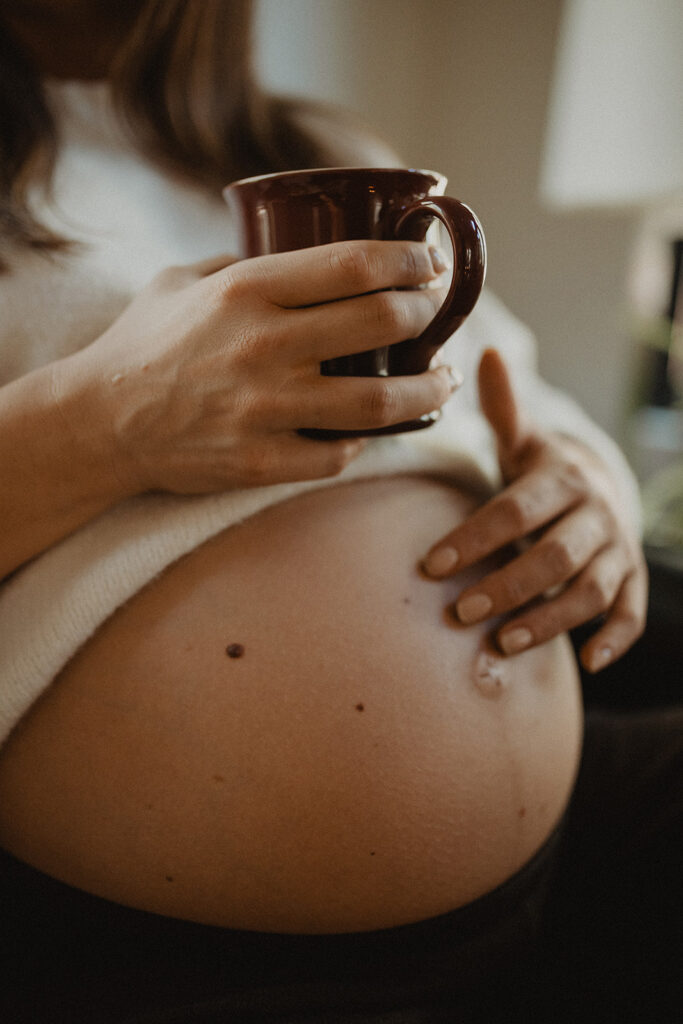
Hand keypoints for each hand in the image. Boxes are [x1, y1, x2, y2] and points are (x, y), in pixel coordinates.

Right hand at [71, 242, 455, 495]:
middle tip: (435, 316)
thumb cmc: (145, 344)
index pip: (355, 265)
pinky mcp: (260, 462)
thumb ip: (246, 263)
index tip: (429, 265)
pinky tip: (372, 431)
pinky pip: (338, 455)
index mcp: (246, 290)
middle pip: (383, 323)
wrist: (101, 421)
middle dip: (427, 315)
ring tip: (441, 379)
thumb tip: (306, 248)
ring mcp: (264, 409)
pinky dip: (364, 443)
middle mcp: (263, 346)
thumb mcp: (185, 280)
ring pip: (379, 401)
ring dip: (427, 390)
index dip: (409, 262)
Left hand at [421, 349, 647, 672]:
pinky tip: (588, 662)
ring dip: (550, 619)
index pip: (515, 509)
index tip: (431, 565)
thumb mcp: (523, 440)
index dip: (475, 538)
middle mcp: (596, 513)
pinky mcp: (631, 580)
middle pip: (555, 554)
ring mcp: (617, 549)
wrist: (600, 487)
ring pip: (591, 589)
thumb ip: (502, 408)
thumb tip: (487, 352)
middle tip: (459, 611)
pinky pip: (631, 613)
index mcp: (563, 477)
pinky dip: (616, 639)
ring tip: (503, 642)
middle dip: (508, 584)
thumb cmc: (542, 472)